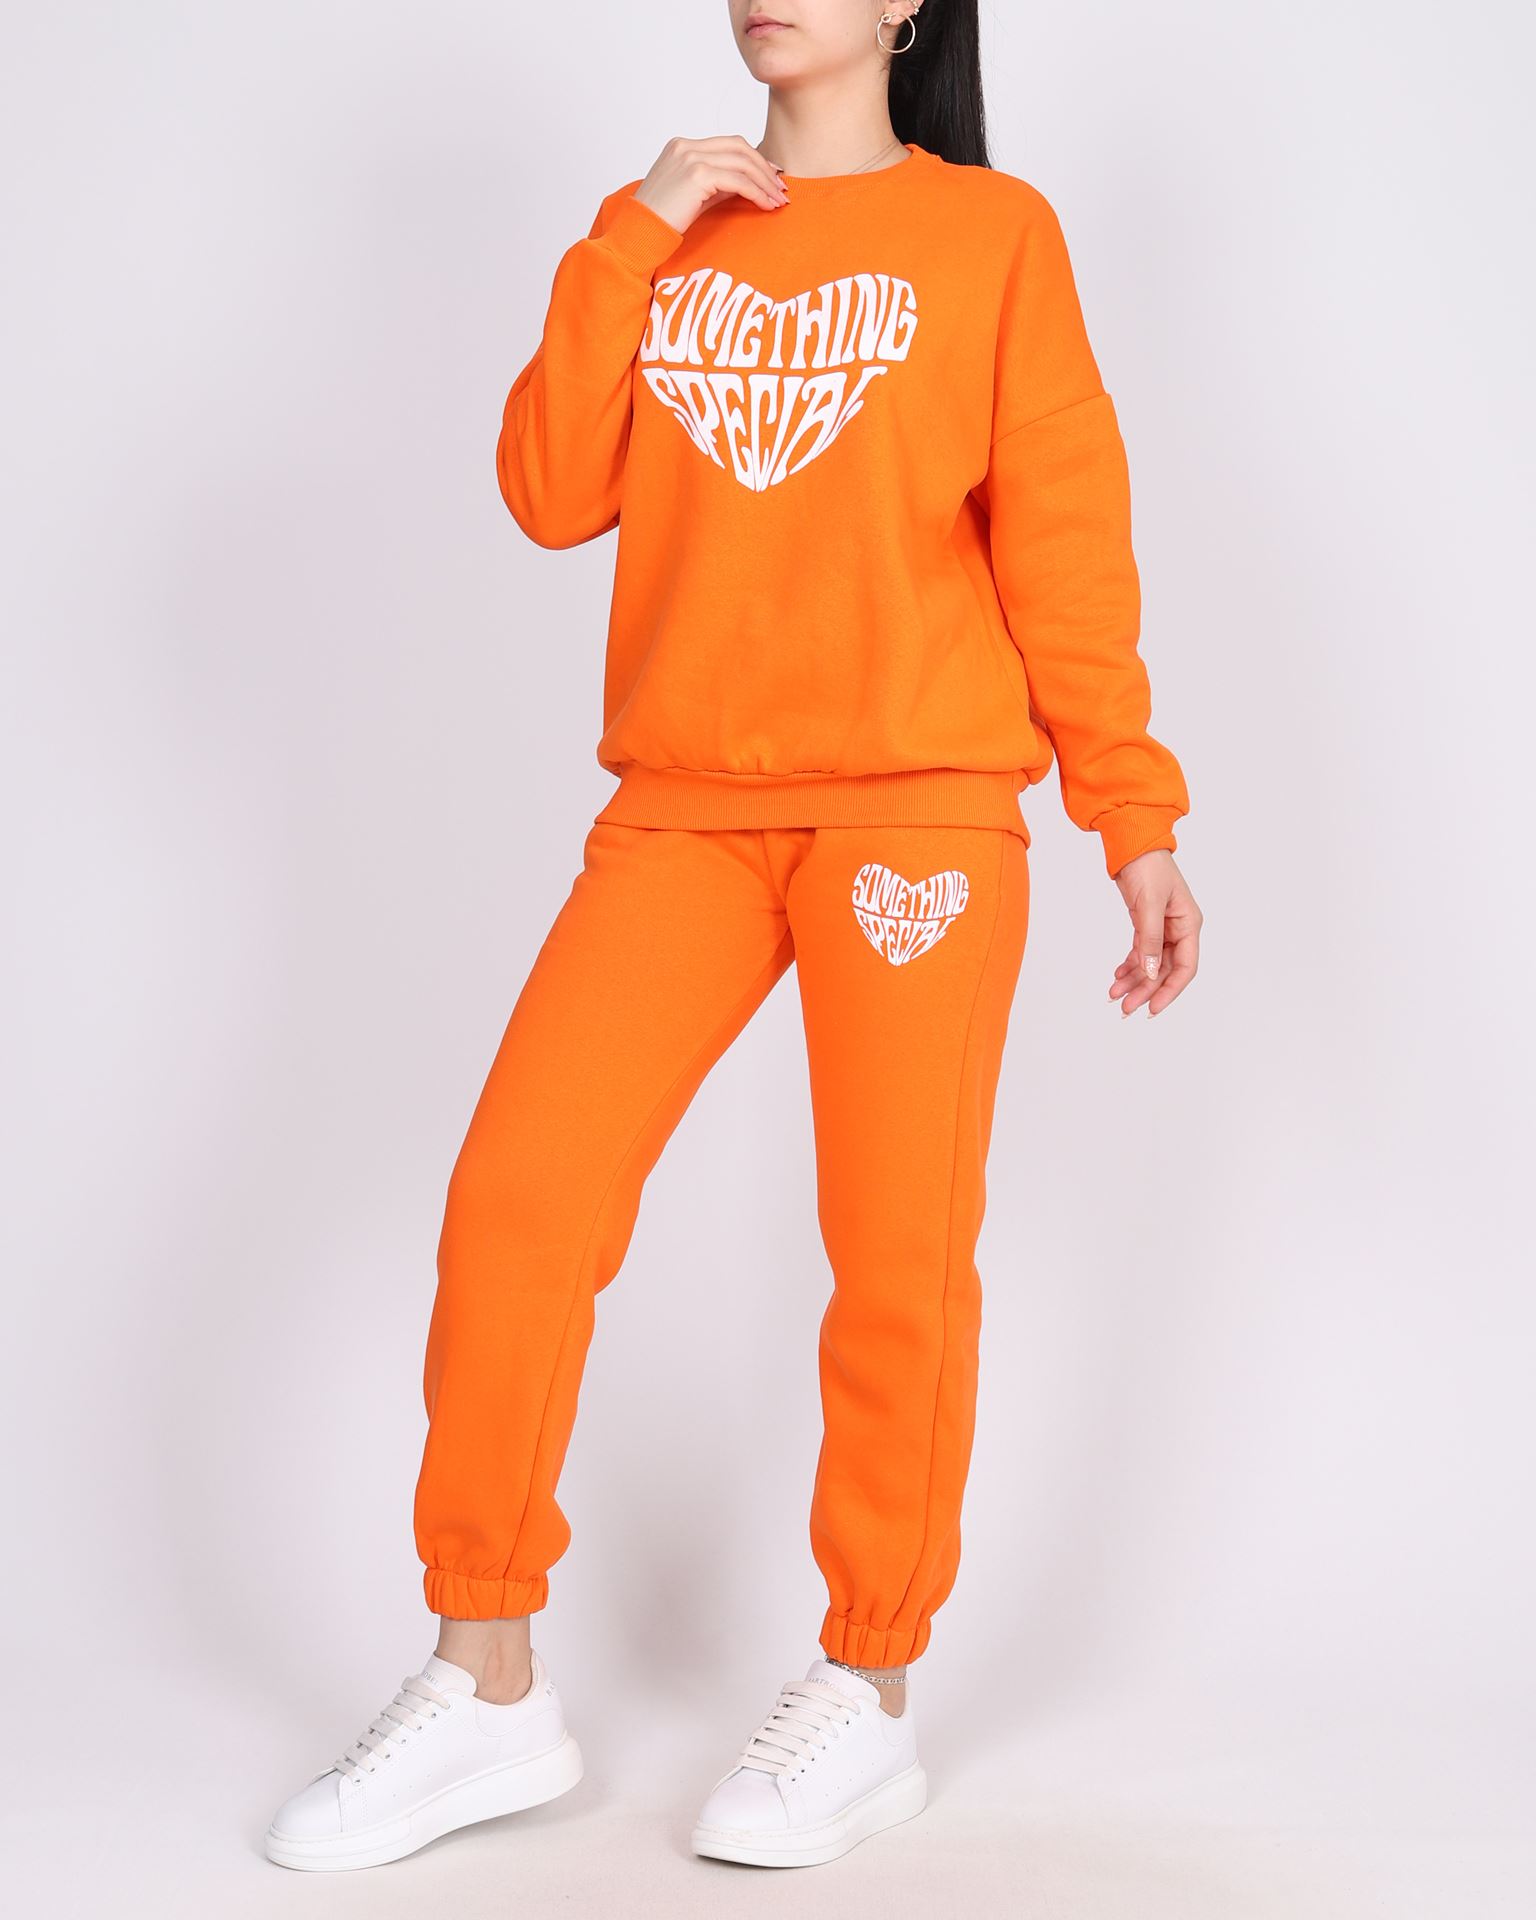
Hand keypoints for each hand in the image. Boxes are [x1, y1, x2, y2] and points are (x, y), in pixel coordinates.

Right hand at [633, 134, 788, 232]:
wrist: (639, 233)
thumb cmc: (662, 221)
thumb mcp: (693, 196)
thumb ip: (717, 184)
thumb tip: (747, 184)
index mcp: (682, 146)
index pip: (729, 144)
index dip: (755, 159)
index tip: (772, 177)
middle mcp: (686, 146)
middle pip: (739, 148)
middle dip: (765, 168)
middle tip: (781, 189)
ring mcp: (690, 158)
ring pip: (742, 162)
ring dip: (765, 181)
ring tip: (778, 200)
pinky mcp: (697, 175)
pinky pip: (738, 181)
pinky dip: (756, 193)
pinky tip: (766, 205)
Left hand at [1109, 849, 1201, 1017]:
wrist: (1133, 844)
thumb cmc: (1148, 867)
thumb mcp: (1148, 905)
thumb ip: (1150, 939)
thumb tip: (1150, 973)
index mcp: (1189, 924)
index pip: (1185, 967)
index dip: (1170, 991)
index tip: (1152, 1008)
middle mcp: (1179, 929)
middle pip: (1165, 970)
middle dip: (1145, 990)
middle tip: (1125, 1008)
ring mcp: (1163, 927)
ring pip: (1151, 964)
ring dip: (1134, 981)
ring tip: (1114, 995)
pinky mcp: (1147, 923)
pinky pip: (1141, 952)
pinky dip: (1130, 965)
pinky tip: (1117, 976)